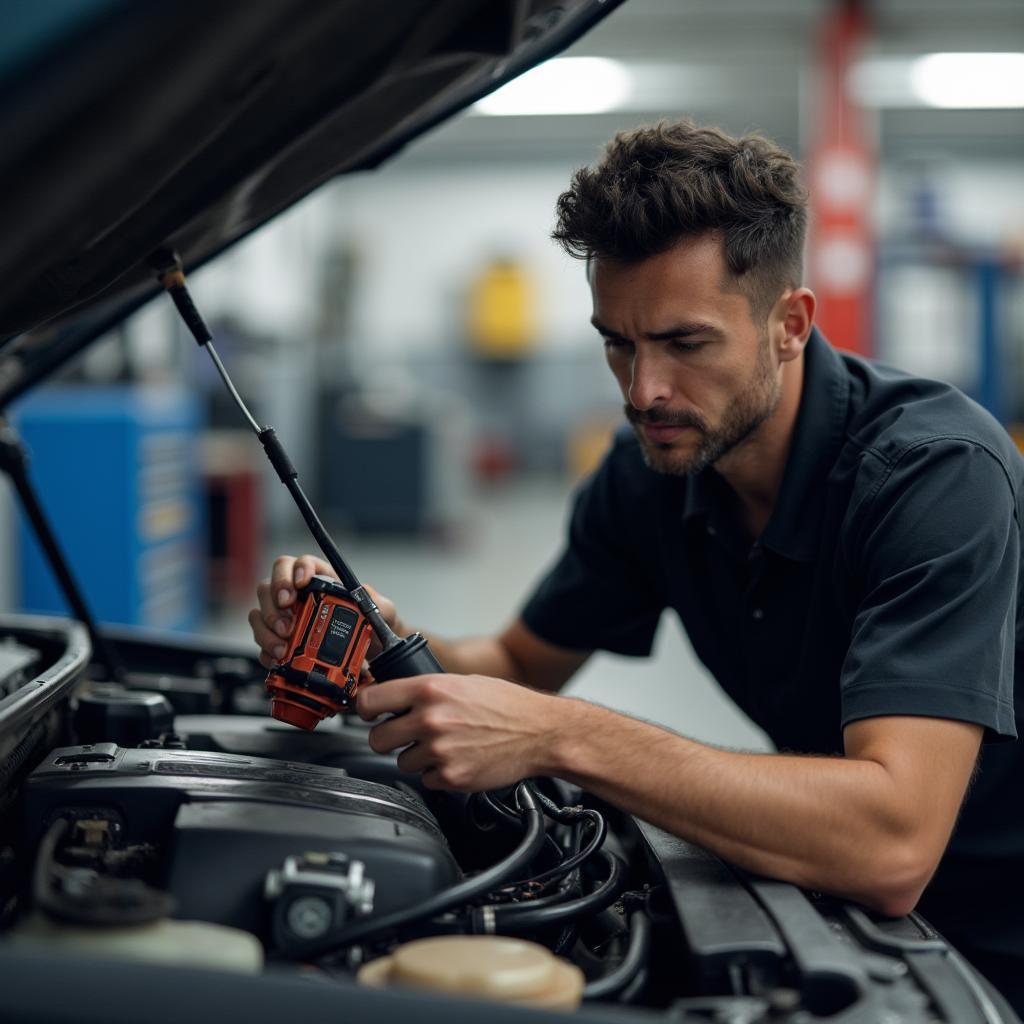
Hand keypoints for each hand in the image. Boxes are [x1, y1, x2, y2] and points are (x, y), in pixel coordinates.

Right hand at [249, 554, 400, 668]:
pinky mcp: (278, 638)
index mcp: (320, 579)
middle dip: (275, 604)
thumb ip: (375, 602)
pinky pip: (261, 640)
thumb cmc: (369, 623)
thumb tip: (364, 595)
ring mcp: (284, 616)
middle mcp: (297, 594)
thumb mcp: (381, 611)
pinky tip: (278, 659)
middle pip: (270, 586)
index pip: (299, 563)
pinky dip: (266, 650)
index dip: (295, 570)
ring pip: (260, 612)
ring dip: (268, 629)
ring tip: (284, 647)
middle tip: (288, 624)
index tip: (301, 584)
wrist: (368, 652)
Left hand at [356, 673, 558, 791]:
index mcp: (430, 690)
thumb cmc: (507, 705)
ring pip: (401, 761)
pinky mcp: (450, 778)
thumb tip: (394, 699)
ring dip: (416, 757)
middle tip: (405, 734)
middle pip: (377, 739)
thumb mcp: (462, 682)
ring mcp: (439, 751)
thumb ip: (426, 690)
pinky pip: (425, 779)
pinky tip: (457, 758)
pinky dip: (437, 773)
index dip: (365, 709)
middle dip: (389, 738)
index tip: (368, 713)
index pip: (370, 700)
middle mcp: (430, 719)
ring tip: (443, 745)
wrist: (540, 732)